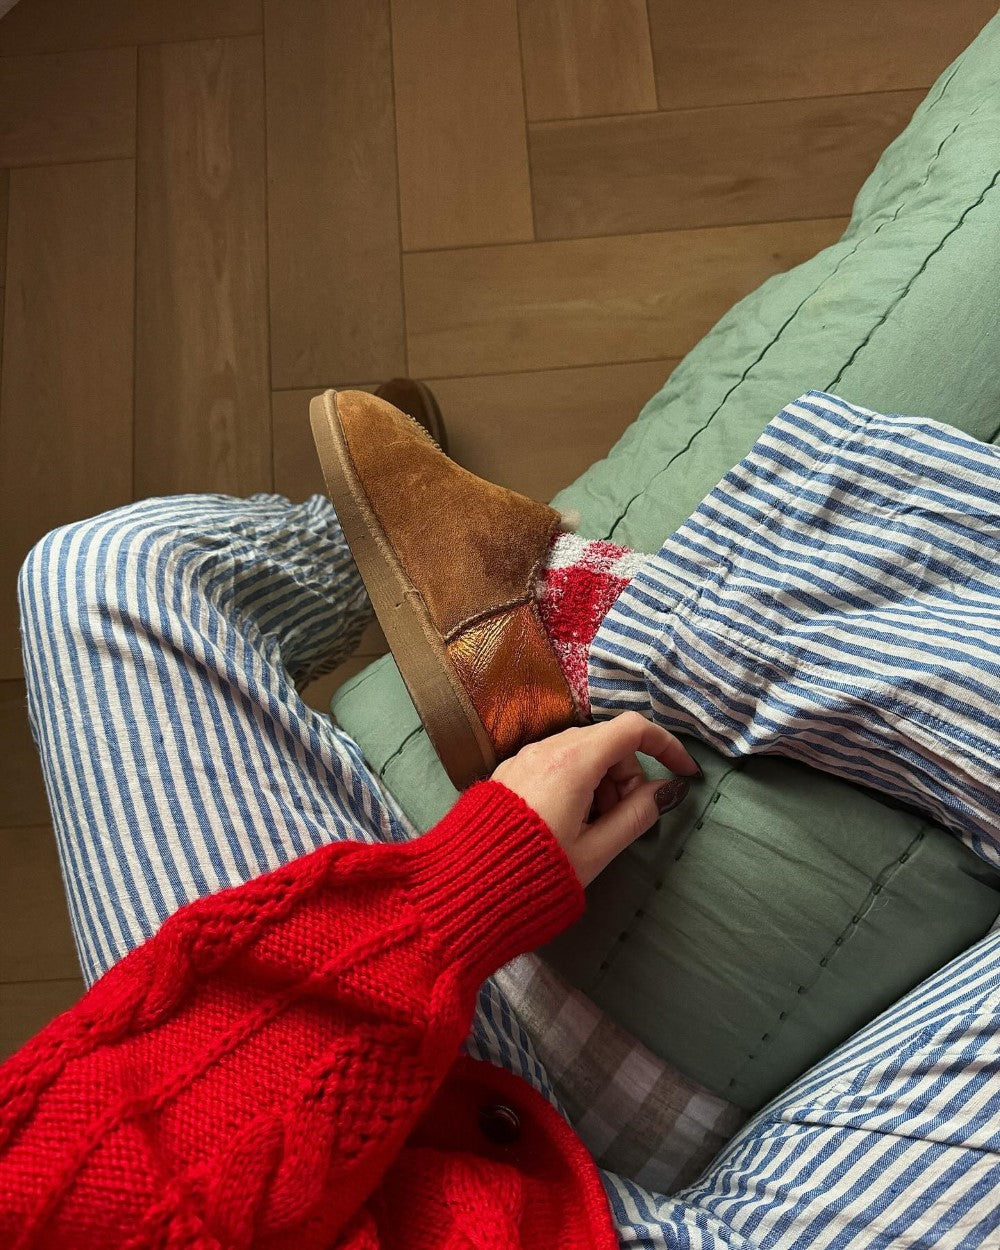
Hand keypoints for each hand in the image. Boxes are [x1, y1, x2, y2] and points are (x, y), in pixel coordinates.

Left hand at [491, 711, 699, 885]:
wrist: (466, 889)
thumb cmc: (535, 873)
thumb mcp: (596, 850)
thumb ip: (637, 815)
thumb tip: (667, 790)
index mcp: (573, 761)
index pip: (632, 729)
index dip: (666, 745)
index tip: (682, 772)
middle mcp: (547, 748)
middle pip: (607, 742)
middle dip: (627, 776)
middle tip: (622, 820)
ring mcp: (524, 757)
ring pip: (581, 752)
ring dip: (602, 781)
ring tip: (592, 829)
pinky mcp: (509, 771)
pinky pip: (556, 762)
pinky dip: (576, 782)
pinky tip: (568, 823)